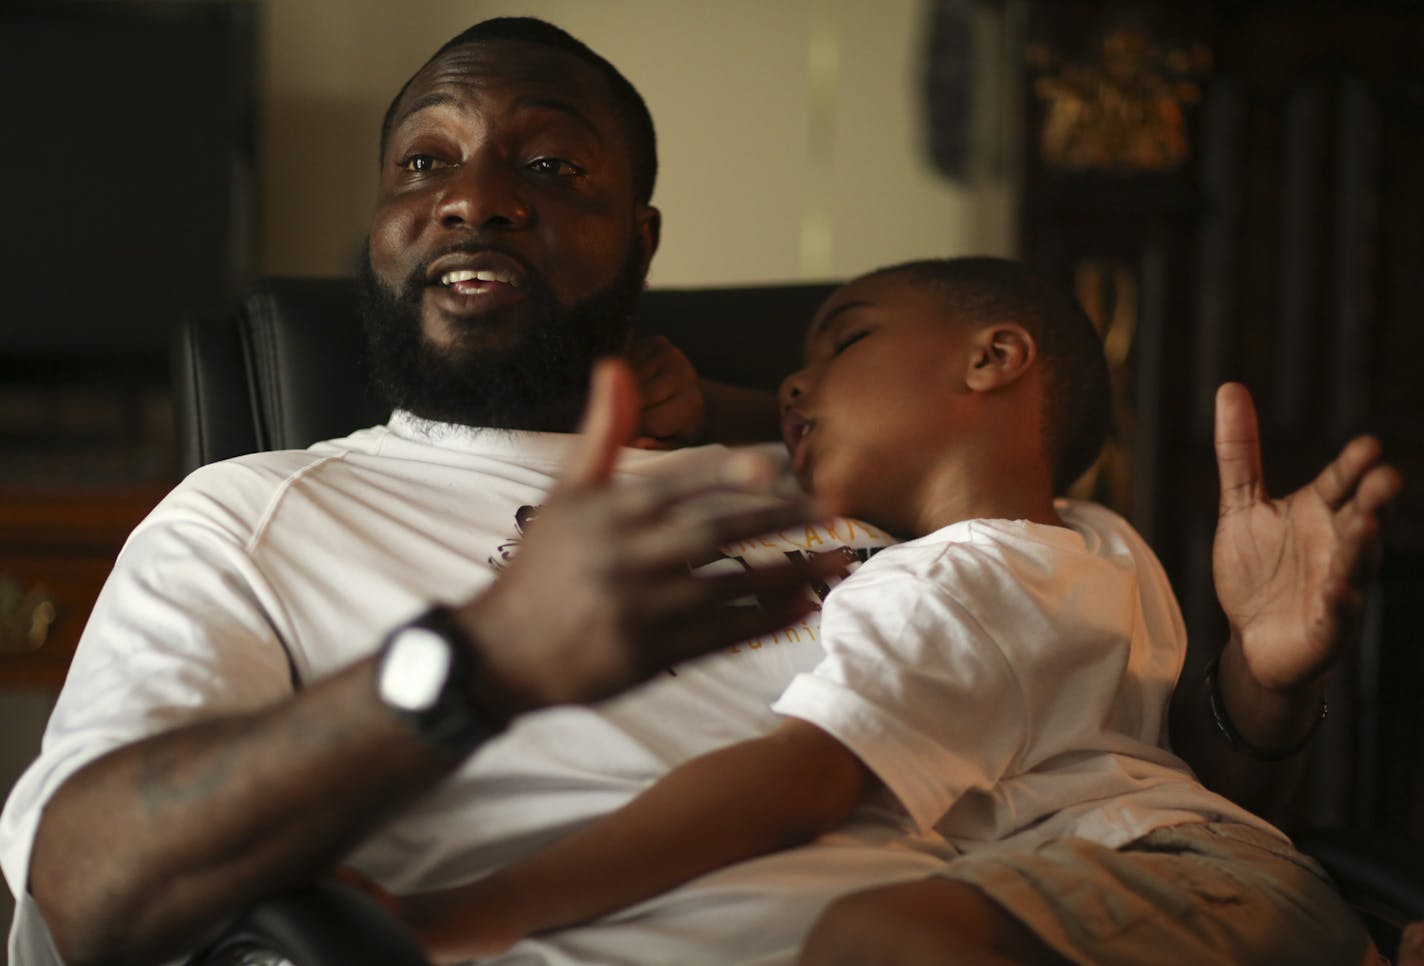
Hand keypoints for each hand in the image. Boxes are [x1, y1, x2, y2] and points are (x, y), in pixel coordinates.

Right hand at [454, 358, 844, 718]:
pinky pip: (720, 634)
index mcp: (608, 512)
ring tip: (838, 558)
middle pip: (715, 532)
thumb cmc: (543, 564)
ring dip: (790, 572)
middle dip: (779, 519)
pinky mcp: (650, 657)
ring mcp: (640, 610)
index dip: (726, 473)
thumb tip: (615, 363)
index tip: (774, 465)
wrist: (502, 652)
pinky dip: (765, 620)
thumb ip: (603, 432)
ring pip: (729, 586)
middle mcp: (626, 557)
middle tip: (833, 509)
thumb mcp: (566, 493)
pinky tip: (804, 605)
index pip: (679, 483)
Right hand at [627, 335, 706, 448]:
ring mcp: (671, 354)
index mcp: (691, 404)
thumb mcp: (671, 445)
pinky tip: (633, 381)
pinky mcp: (656, 342)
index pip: (648, 421)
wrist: (693, 396)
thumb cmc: (678, 427)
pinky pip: (625, 359)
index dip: (633, 430)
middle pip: (635, 397)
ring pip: (626, 377)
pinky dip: (623, 373)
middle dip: (627, 409)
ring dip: (623, 390)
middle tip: (631, 415)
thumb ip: (654, 447)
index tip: (633, 433)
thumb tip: (634, 441)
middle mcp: (685, 374)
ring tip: (632, 398)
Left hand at [1213, 382, 1401, 691]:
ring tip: (1366, 524)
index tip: (1368, 445)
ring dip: (1361, 546)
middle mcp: (1337, 543)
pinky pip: (1338, 612)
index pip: (1340, 482)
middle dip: (1374, 499)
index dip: (1353, 466)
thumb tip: (1229, 387)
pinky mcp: (1327, 624)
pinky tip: (1336, 591)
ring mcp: (1338, 584)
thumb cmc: (1257, 568)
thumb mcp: (1241, 505)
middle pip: (1360, 515)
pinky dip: (1339, 602)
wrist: (1253, 636)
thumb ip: (1239, 453)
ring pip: (1356, 562)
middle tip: (1386, 477)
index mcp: (1319, 511)